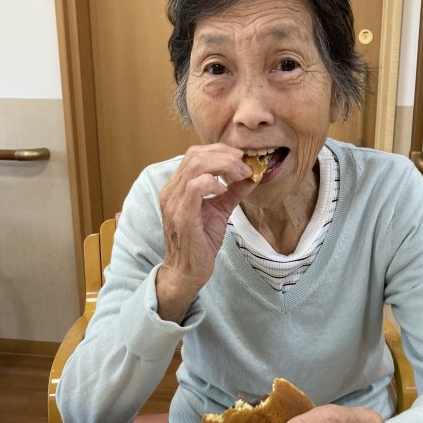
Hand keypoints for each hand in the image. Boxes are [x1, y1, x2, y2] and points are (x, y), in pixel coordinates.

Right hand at [156, 143, 254, 321]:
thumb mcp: (220, 211)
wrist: (188, 271)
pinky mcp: (182, 216)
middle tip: (245, 166)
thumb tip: (251, 177)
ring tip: (240, 175)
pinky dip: (213, 183)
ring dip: (224, 165)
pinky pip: (195, 187)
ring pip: (196, 165)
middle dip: (225, 155)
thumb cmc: (200, 242)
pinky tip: (224, 190)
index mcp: (177, 187)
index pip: (195, 154)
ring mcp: (174, 202)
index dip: (220, 151)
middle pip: (195, 154)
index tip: (242, 159)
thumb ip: (233, 193)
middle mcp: (171, 191)